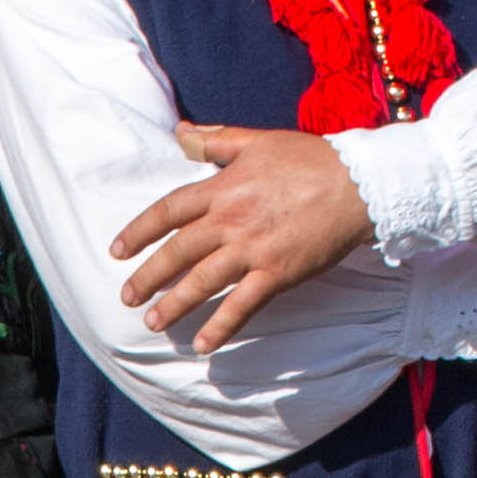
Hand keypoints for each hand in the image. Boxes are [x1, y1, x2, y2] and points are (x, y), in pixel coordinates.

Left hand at [113, 125, 377, 349]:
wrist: (358, 184)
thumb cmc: (310, 159)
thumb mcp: (257, 141)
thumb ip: (215, 142)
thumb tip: (180, 132)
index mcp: (223, 186)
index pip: (168, 210)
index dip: (139, 231)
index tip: (118, 250)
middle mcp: (231, 219)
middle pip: (178, 251)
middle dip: (148, 276)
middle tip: (128, 297)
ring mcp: (253, 248)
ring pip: (202, 281)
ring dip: (175, 305)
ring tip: (154, 323)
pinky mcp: (278, 272)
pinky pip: (243, 305)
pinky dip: (221, 326)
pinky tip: (203, 344)